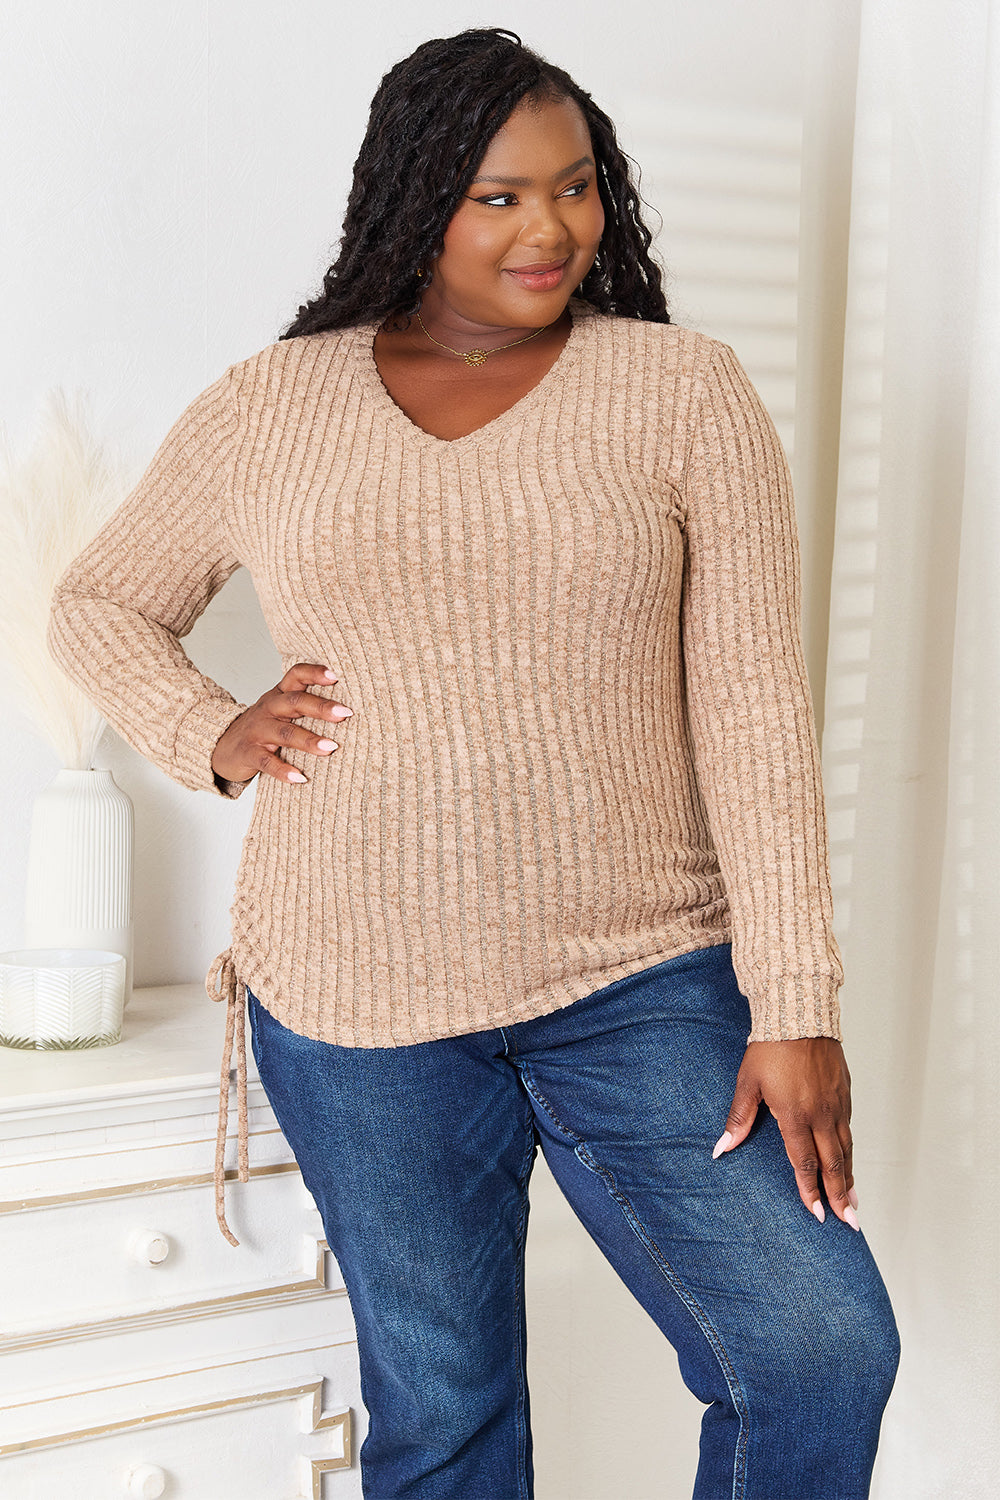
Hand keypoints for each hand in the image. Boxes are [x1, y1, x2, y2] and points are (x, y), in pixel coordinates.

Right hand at [211, 662, 353, 785]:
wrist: (221, 746)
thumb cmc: (261, 727)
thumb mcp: (280, 710)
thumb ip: (305, 704)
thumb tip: (349, 709)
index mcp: (279, 695)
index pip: (296, 675)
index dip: (314, 673)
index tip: (336, 676)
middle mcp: (269, 709)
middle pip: (295, 702)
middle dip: (321, 707)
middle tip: (345, 713)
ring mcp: (258, 731)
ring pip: (284, 732)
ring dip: (308, 740)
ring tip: (330, 748)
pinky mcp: (249, 753)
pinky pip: (267, 762)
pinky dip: (283, 770)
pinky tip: (300, 778)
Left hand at [713, 1038, 861, 1229]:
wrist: (799, 1013)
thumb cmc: (770, 1047)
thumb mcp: (748, 1083)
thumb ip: (738, 1119)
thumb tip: (721, 1149)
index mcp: (794, 1114)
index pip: (804, 1162)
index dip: (810, 1191)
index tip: (817, 1214)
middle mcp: (820, 1114)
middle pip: (833, 1163)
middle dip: (840, 1196)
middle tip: (849, 1223)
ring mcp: (836, 1104)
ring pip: (845, 1149)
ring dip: (849, 1178)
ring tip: (853, 1203)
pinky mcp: (845, 1093)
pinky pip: (849, 1130)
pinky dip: (851, 1152)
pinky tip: (849, 1163)